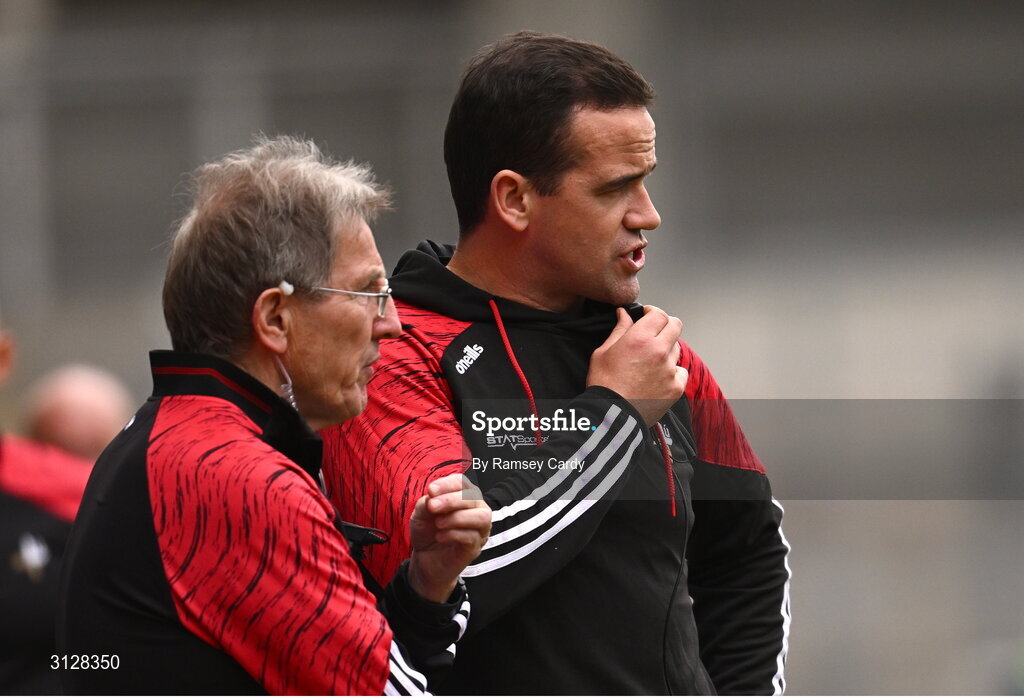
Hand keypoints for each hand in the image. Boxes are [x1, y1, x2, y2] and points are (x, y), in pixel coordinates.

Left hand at [408, 473, 490, 602]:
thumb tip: (433, 496)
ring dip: (457, 517)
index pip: (463, 482)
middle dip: (451, 500)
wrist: (424, 559)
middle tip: (432, 507)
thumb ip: (427, 502)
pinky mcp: (475, 548)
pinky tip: (440, 536)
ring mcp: (479, 530)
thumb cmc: (427, 532)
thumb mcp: (420, 514)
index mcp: (463, 496)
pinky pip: (473, 537)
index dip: (448, 484)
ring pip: (481, 516)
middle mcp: (476, 510)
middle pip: (474, 497)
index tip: (431, 490)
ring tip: (438, 523)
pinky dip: (454, 534)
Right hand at [586, 306, 687, 425]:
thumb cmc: (604, 384)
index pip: (659, 314)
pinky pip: (681, 371)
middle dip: (665, 324)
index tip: (647, 315)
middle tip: (654, 331)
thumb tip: (624, 314)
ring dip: (667, 348)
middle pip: (675, 325)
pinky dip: (672, 371)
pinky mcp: (676, 386)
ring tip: (651, 359)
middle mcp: (659, 351)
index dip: (653, 312)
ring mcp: (670, 369)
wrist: (612, 414)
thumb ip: (619, 330)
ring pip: (677, 348)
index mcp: (640, 338)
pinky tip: (658, 377)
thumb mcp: (603, 352)